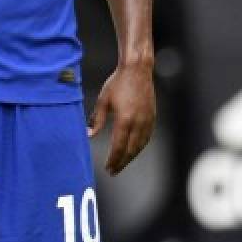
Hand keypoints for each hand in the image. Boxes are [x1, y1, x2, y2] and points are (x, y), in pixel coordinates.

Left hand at [88, 59, 155, 174]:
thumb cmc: (117, 83)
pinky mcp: (152, 117)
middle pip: (130, 150)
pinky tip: (134, 150)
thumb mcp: (103, 100)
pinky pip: (147, 137)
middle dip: (121, 162)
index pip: (119, 147)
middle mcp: (138, 122)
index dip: (113, 160)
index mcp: (124, 119)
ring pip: (140, 146)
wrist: (137, 70)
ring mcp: (147, 120)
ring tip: (122, 163)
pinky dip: (140, 147)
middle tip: (113, 171)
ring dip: (131, 157)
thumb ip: (96, 120)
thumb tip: (89, 135)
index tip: (107, 168)